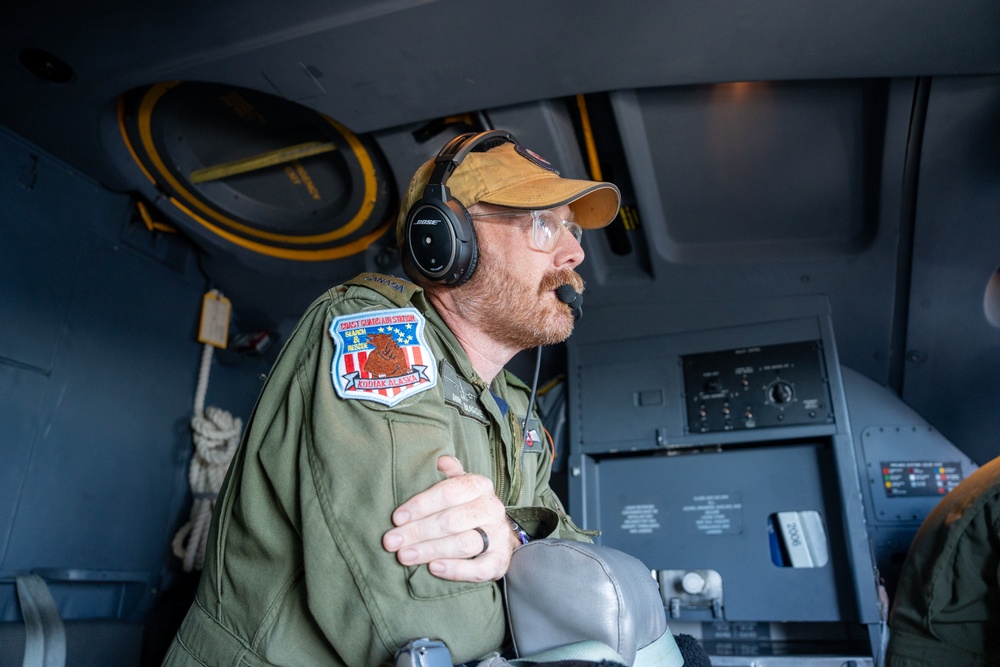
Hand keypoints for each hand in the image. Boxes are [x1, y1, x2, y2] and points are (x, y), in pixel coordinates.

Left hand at [382, 455, 518, 581]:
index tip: (397, 518)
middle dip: (418, 531)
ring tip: (404, 556)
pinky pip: (480, 568)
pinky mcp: (500, 561)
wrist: (498, 534)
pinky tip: (433, 568)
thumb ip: (448, 474)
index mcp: (480, 485)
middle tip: (391, 542)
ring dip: (430, 550)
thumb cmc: (467, 507)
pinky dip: (456, 570)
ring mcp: (498, 536)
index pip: (449, 492)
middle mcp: (491, 508)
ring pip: (464, 544)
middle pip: (452, 520)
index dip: (421, 504)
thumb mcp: (458, 485)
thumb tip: (438, 460)